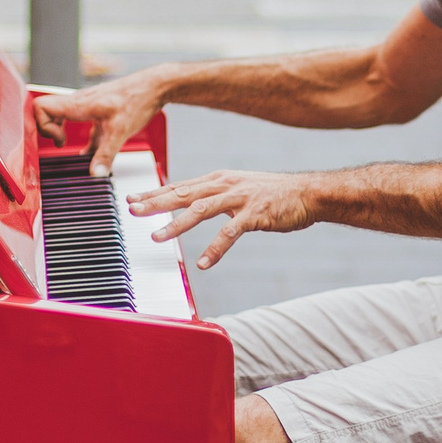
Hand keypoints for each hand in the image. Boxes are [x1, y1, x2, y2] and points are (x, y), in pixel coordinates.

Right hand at [31, 72, 165, 175]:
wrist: (155, 86)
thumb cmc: (138, 100)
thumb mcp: (120, 131)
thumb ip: (106, 154)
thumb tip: (95, 174)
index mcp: (78, 104)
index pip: (41, 106)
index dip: (43, 126)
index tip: (59, 141)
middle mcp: (79, 102)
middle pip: (46, 111)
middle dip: (47, 130)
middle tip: (60, 143)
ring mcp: (87, 105)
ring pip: (61, 115)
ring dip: (59, 130)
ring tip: (67, 144)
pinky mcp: (97, 110)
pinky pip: (78, 121)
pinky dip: (77, 135)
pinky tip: (91, 150)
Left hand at [130, 167, 314, 269]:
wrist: (309, 193)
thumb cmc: (274, 194)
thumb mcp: (240, 189)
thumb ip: (216, 196)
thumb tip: (193, 204)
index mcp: (219, 179)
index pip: (180, 186)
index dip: (155, 193)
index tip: (133, 200)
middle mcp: (225, 185)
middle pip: (183, 194)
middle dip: (156, 203)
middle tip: (133, 211)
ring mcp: (240, 199)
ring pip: (201, 210)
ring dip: (177, 224)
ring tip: (157, 237)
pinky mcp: (255, 214)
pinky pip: (230, 233)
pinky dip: (215, 248)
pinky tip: (203, 263)